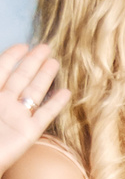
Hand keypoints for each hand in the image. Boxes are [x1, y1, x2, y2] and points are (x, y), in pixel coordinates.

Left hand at [0, 44, 68, 177]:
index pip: (3, 69)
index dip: (12, 56)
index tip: (24, 45)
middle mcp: (5, 103)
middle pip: (21, 77)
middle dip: (32, 61)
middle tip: (45, 47)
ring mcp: (18, 117)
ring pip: (33, 92)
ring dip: (44, 77)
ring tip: (55, 62)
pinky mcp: (29, 133)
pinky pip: (44, 114)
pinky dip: (55, 104)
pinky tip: (65, 93)